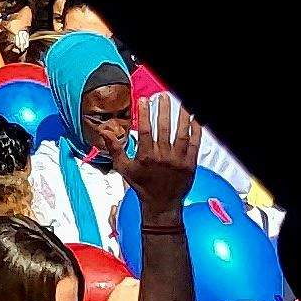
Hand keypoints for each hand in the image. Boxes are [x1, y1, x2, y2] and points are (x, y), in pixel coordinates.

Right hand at [125, 92, 202, 215]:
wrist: (162, 204)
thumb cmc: (142, 185)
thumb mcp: (123, 168)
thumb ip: (114, 148)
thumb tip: (103, 131)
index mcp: (146, 157)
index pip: (144, 130)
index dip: (144, 114)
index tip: (143, 100)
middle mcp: (163, 157)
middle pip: (164, 128)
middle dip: (163, 110)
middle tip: (163, 96)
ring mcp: (178, 160)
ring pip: (181, 134)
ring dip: (182, 116)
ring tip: (182, 103)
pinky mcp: (191, 164)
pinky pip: (195, 144)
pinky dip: (196, 131)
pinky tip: (195, 119)